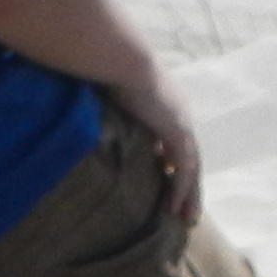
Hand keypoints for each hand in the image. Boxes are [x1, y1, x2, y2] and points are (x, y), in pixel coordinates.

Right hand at [110, 62, 206, 222]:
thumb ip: (107, 109)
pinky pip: (185, 168)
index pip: (172, 138)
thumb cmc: (105, 69)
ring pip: (191, 167)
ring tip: (185, 218)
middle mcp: (177, 113)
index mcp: (163, 104)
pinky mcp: (178, 131)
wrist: (120, 59)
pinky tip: (176, 207)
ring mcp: (180, 122)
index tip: (163, 176)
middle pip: (186, 156)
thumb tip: (85, 121)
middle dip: (185, 184)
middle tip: (184, 209)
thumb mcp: (108, 94)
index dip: (169, 159)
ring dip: (189, 193)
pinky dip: (182, 189)